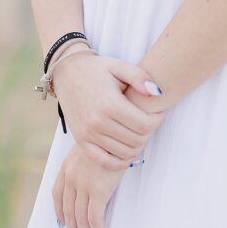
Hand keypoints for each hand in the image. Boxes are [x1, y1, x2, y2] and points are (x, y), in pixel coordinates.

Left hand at [52, 140, 126, 227]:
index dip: (59, 212)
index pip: (57, 194)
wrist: (117, 129)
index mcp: (67, 166)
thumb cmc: (107, 136)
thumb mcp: (89, 145)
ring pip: (80, 218)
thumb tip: (90, 172)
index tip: (62, 224)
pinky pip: (95, 218)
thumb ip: (84, 161)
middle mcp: (71, 177)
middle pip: (68, 211)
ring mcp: (84, 185)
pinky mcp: (98, 191)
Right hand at [53, 52, 165, 168]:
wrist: (67, 73)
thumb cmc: (96, 69)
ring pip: (124, 153)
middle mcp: (98, 122)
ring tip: (140, 131)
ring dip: (138, 145)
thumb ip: (139, 77)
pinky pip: (105, 161)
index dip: (158, 120)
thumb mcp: (119, 66)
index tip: (160, 111)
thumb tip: (158, 93)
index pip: (144, 124)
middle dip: (150, 132)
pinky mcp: (81, 141)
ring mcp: (88, 134)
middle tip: (151, 120)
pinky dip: (120, 161)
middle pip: (136, 140)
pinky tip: (128, 150)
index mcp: (110, 103)